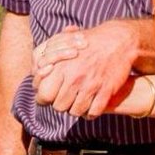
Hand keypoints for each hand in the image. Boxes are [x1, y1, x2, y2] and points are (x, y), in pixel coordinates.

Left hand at [32, 19, 149, 118]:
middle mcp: (74, 78)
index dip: (45, 98)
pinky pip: (93, 112)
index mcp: (61, 67)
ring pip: (75, 111)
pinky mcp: (106, 91)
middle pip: (59, 106)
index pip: (43, 95)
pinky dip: (91, 113)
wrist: (118, 40)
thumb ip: (47, 56)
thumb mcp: (63, 43)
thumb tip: (37, 69)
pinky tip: (91, 107)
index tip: (50, 96)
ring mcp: (91, 85)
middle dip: (61, 104)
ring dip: (76, 109)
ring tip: (78, 102)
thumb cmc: (87, 41)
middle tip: (66, 99)